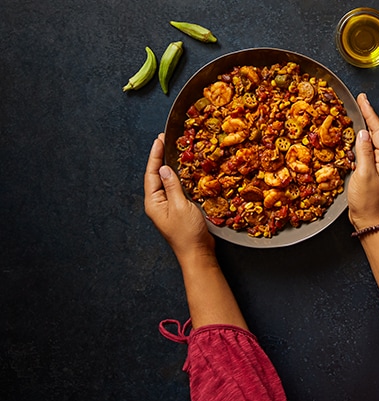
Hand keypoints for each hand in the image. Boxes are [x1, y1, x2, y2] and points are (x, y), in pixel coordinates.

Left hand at [144, 134, 214, 260]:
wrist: (198, 254)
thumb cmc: (188, 234)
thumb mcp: (180, 206)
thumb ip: (172, 186)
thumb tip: (165, 168)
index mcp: (154, 202)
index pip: (152, 173)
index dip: (156, 155)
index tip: (159, 139)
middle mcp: (158, 203)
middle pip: (157, 175)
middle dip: (162, 157)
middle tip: (167, 139)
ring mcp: (169, 206)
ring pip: (168, 181)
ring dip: (172, 166)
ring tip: (176, 150)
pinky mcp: (179, 209)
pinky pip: (177, 189)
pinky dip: (181, 177)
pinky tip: (187, 170)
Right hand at [347, 93, 378, 230]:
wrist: (370, 221)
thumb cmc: (367, 201)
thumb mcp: (364, 174)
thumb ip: (364, 152)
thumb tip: (363, 133)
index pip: (378, 130)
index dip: (370, 113)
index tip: (363, 98)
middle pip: (376, 133)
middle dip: (368, 116)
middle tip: (360, 100)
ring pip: (372, 141)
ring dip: (364, 127)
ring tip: (357, 113)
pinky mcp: (372, 172)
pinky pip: (367, 151)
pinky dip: (360, 141)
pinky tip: (354, 138)